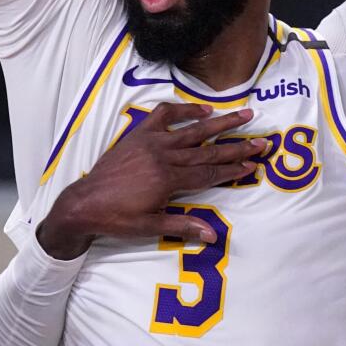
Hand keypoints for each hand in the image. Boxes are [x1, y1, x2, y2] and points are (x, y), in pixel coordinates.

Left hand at [37, 103, 264, 257]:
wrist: (83, 202)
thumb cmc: (116, 218)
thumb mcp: (149, 227)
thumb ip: (182, 227)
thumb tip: (214, 236)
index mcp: (167, 180)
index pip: (208, 174)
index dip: (232, 170)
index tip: (254, 165)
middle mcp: (162, 157)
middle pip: (207, 151)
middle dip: (236, 147)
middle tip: (262, 141)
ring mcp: (150, 143)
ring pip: (192, 131)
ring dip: (220, 123)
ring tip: (244, 114)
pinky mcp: (137, 136)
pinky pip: (163, 116)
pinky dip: (183, 110)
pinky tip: (201, 109)